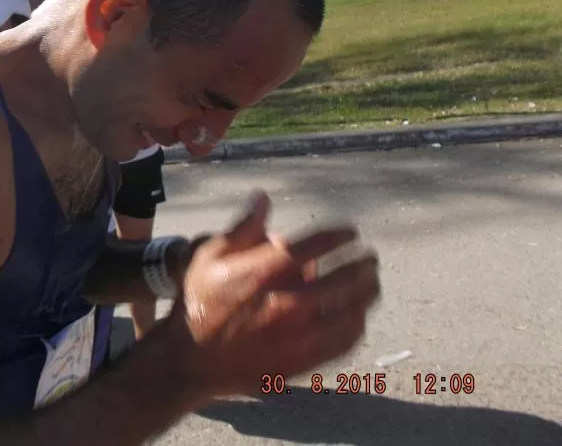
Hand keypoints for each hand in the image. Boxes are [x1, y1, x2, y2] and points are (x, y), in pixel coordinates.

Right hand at [165, 192, 379, 400]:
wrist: (189, 359)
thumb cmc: (199, 302)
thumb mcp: (211, 255)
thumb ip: (243, 227)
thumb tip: (264, 199)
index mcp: (266, 271)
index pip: (318, 245)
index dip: (340, 236)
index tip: (351, 232)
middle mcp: (286, 302)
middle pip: (344, 279)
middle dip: (363, 265)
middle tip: (371, 259)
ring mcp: (296, 336)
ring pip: (349, 312)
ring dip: (366, 296)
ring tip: (372, 286)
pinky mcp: (300, 362)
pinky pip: (342, 344)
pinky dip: (356, 327)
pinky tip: (358, 318)